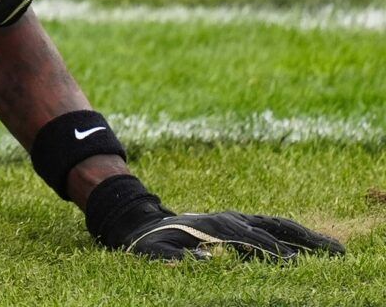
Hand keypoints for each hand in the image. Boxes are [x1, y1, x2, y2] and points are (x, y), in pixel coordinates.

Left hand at [116, 208, 345, 260]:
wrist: (145, 222)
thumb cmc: (151, 244)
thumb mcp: (154, 254)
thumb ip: (175, 259)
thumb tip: (204, 261)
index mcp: (212, 228)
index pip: (249, 242)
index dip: (270, 253)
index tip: (291, 264)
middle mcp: (229, 219)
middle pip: (271, 234)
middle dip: (298, 247)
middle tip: (330, 260)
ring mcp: (237, 217)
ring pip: (279, 226)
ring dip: (308, 237)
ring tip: (337, 250)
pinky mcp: (242, 220)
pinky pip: (274, 224)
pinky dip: (297, 231)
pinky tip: (318, 242)